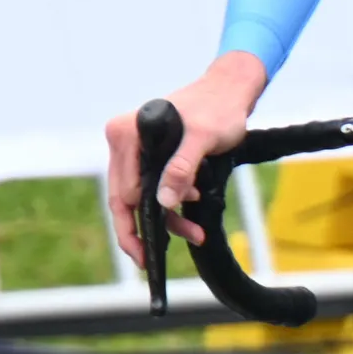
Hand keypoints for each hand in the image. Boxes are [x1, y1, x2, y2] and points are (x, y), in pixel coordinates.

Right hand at [104, 52, 265, 257]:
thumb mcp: (204, 138)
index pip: (123, 192)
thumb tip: (163, 201)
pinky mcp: (148, 155)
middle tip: (149, 262)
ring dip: (165, 218)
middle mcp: (122, 141)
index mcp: (126, 135)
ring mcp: (133, 149)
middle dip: (144, 230)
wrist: (230, 91)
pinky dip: (170, 202)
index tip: (146, 253)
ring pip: (140, 196)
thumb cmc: (218, 109)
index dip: (133, 226)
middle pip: (124, 199)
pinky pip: (152, 187)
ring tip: (194, 233)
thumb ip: (182, 168)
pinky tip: (191, 208)